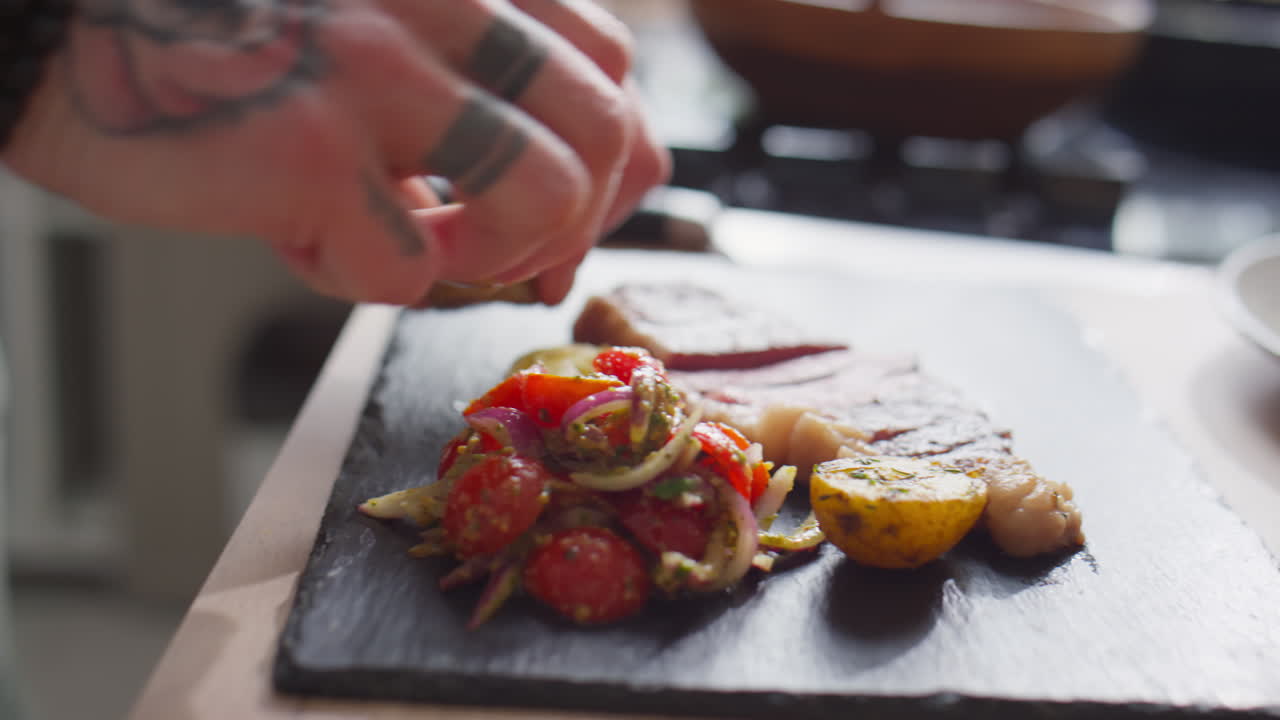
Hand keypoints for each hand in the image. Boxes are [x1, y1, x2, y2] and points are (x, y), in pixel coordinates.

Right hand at [2, 0, 669, 304]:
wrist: (50, 20)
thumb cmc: (205, 31)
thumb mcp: (363, 17)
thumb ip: (461, 69)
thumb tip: (560, 186)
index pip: (608, 62)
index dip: (612, 155)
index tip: (573, 210)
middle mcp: (432, 2)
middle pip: (604, 131)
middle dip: (576, 223)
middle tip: (515, 259)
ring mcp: (373, 70)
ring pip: (545, 193)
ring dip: (496, 255)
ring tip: (422, 248)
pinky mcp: (304, 147)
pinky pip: (406, 266)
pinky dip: (362, 278)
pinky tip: (301, 240)